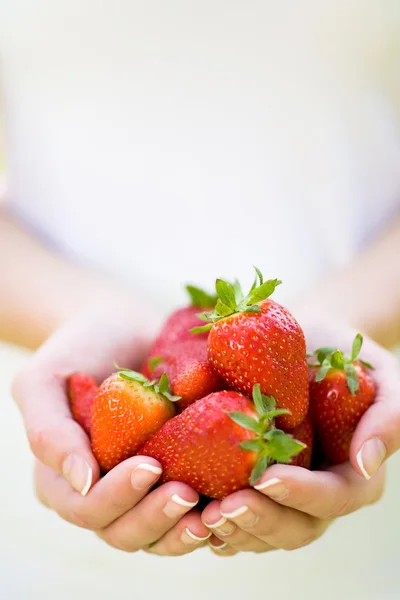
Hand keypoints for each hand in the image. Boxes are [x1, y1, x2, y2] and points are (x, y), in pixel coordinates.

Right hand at [12, 307, 209, 555]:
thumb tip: (82, 482)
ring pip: (159, 534)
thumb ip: (49, 431)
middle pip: (124, 532)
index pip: (87, 509)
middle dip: (155, 518)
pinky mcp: (173, 475)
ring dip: (184, 530)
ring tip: (213, 513)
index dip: (116, 497)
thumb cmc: (77, 348)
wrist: (122, 326)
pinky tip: (233, 501)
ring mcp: (139, 489)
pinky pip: (189, 511)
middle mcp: (101, 493)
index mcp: (62, 480)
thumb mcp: (43, 380)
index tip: (149, 465)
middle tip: (186, 493)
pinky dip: (210, 514)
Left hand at [201, 323, 399, 555]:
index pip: (331, 499)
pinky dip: (213, 520)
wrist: (307, 343)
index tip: (265, 477)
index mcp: (352, 477)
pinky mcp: (253, 486)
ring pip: (261, 533)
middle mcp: (317, 496)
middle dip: (258, 521)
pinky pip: (236, 516)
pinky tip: (188, 508)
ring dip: (231, 530)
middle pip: (293, 529)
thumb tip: (366, 462)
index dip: (299, 494)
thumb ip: (387, 419)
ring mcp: (284, 495)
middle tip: (222, 509)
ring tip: (201, 514)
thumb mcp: (383, 378)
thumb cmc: (348, 357)